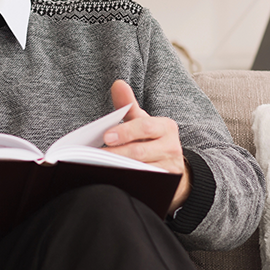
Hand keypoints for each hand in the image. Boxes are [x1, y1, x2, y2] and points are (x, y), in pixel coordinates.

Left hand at [103, 80, 190, 212]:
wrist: (173, 166)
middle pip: (141, 151)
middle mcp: (171, 147)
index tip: (106, 136)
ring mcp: (170, 168)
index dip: (125, 131)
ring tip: (100, 168)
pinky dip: (129, 182)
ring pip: (142, 170)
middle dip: (117, 153)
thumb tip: (117, 83)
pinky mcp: (167, 185)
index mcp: (165, 127)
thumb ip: (128, 105)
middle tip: (96, 155)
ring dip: (120, 169)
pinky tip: (113, 181)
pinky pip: (146, 184)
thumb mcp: (142, 121)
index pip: (145, 127)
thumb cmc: (151, 140)